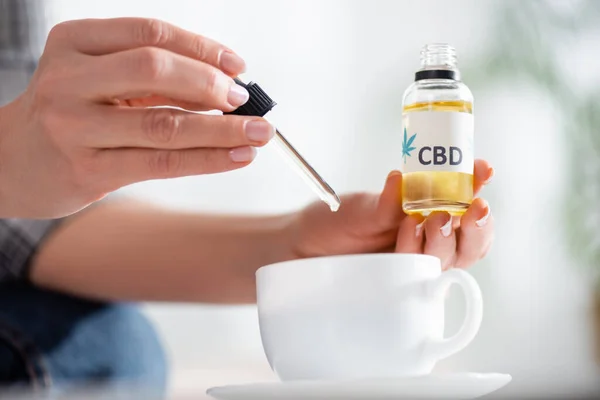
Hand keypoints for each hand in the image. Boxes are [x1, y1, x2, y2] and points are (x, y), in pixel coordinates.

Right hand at [0, 18, 273, 217]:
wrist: (8, 163)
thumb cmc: (67, 114)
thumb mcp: (96, 78)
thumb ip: (150, 75)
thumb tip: (223, 84)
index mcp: (74, 43)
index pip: (150, 33)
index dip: (201, 48)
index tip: (237, 65)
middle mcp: (69, 81)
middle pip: (154, 69)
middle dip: (210, 83)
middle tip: (244, 99)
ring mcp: (74, 127)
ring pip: (163, 124)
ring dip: (221, 129)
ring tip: (259, 132)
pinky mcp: (88, 171)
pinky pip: (160, 164)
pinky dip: (206, 159)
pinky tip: (237, 156)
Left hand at [292, 159, 494, 269]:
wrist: (303, 250)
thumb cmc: (336, 223)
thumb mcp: (361, 207)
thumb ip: (384, 201)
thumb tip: (399, 180)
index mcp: (426, 213)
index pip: (464, 202)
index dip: (478, 188)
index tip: (484, 169)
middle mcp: (427, 240)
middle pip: (470, 241)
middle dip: (475, 225)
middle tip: (468, 209)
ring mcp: (415, 262)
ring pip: (449, 259)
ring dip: (443, 240)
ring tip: (422, 222)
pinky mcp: (400, 281)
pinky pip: (418, 274)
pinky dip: (415, 253)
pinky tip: (407, 233)